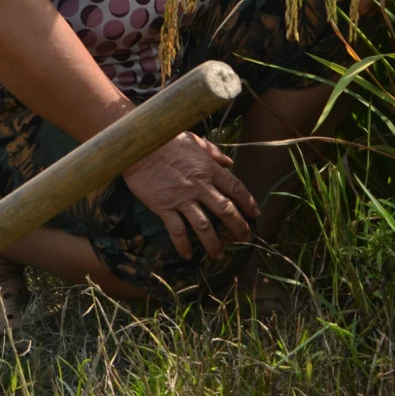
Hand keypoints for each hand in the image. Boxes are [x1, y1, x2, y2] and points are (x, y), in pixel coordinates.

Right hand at [122, 131, 258, 259]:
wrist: (139, 146)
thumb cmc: (167, 140)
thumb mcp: (195, 141)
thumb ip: (214, 153)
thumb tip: (230, 163)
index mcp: (209, 169)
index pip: (235, 188)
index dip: (248, 203)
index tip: (255, 215)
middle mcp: (200, 186)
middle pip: (225, 211)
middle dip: (238, 227)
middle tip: (244, 238)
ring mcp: (182, 199)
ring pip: (203, 226)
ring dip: (213, 243)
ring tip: (219, 255)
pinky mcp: (164, 208)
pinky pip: (177, 231)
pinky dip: (183, 245)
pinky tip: (188, 255)